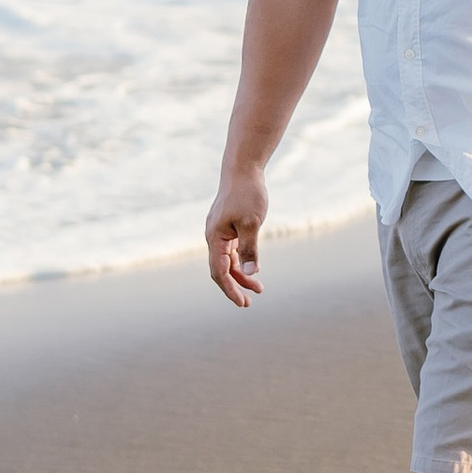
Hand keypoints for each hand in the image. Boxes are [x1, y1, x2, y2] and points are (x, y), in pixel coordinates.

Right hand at [206, 165, 268, 305]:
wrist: (243, 169)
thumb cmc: (247, 194)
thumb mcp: (252, 223)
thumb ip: (250, 249)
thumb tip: (250, 274)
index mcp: (215, 238)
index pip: (219, 272)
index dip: (230, 289)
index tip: (242, 303)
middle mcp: (213, 237)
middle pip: (221, 269)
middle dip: (235, 287)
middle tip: (249, 303)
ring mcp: (220, 231)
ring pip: (227, 260)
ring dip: (240, 275)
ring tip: (258, 288)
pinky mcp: (227, 226)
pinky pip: (231, 250)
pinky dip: (241, 261)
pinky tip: (253, 268)